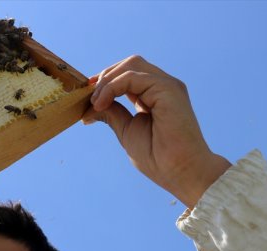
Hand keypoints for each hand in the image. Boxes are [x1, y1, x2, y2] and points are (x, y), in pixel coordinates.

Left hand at [83, 55, 231, 207]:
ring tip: (96, 103)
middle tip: (90, 100)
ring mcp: (167, 85)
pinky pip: (133, 76)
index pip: (127, 74)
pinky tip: (102, 104)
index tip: (88, 99)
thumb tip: (91, 107)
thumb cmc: (157, 156)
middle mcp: (162, 86)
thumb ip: (112, 113)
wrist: (179, 171)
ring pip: (131, 64)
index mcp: (154, 95)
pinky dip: (112, 87)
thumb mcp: (126, 130)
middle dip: (105, 77)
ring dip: (107, 81)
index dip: (106, 81)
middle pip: (129, 63)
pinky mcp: (167, 89)